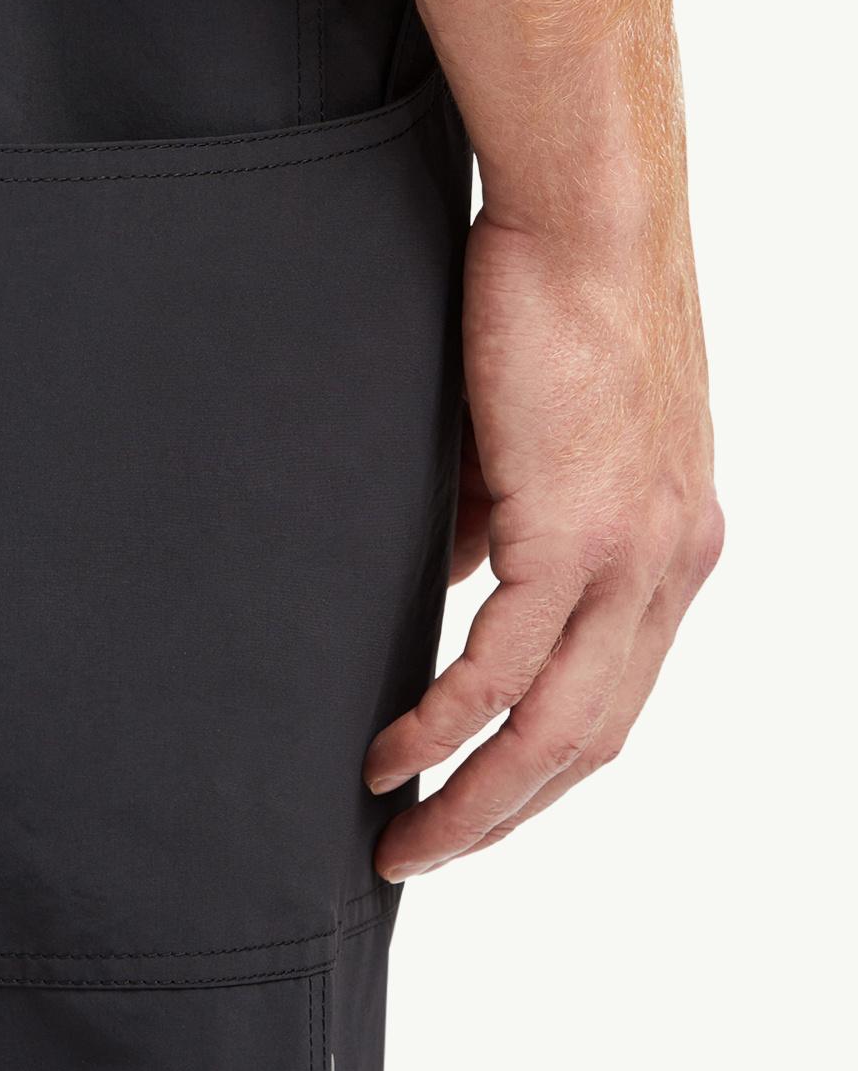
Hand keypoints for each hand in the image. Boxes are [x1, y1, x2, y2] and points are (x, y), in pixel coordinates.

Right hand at [365, 197, 723, 878]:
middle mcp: (673, 566)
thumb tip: (454, 573)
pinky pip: (503, 668)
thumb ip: (503, 519)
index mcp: (676, 544)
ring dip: (477, 799)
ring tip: (403, 839)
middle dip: (508, 812)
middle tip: (427, 852)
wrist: (588, 218)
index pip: (618, 691)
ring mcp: (635, 558)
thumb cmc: (556, 296)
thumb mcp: (536, 435)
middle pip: (595, 736)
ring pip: (558, 727)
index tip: (479, 798)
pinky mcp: (578, 533)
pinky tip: (393, 757)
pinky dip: (444, 725)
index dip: (546, 761)